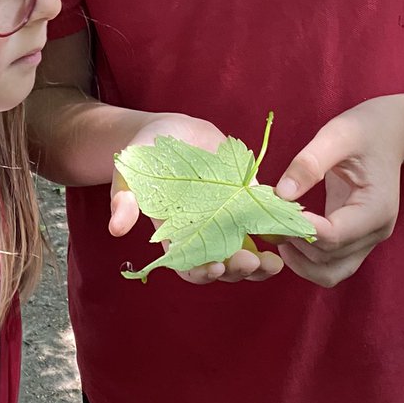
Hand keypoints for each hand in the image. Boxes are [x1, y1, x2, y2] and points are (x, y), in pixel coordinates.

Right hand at [110, 112, 283, 284]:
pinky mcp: (246, 199)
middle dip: (239, 269)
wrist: (172, 130)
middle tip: (253, 262)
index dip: (201, 272)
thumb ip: (124, 197)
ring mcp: (228, 218)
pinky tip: (287, 229)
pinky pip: (264, 220)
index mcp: (176, 234)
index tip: (214, 265)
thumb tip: (116, 228)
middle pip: (224, 265)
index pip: (189, 266)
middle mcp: (204, 232)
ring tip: (275, 262)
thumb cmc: (144, 152)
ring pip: (246, 251)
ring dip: (261, 262)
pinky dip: (276, 228)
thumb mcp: (130, 170)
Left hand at [273, 95, 403, 287]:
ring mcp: (367, 239)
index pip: (334, 236)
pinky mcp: (356, 239)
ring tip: (276, 231)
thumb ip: (308, 164)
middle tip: (266, 220)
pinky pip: (331, 263)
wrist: (391, 133)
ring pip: (331, 272)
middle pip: (329, 260)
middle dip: (295, 245)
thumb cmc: (365, 130)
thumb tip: (280, 195)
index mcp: (376, 208)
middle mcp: (375, 232)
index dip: (301, 229)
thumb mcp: (337, 135)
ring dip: (300, 261)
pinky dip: (307, 259)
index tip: (273, 210)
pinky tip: (288, 235)